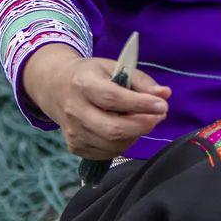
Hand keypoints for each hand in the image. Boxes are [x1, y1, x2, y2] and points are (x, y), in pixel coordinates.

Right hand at [22, 45, 170, 159]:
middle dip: (142, 125)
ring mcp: (73, 132)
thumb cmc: (91, 75)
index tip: (162, 105)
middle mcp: (74, 110)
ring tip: (143, 120)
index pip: (112, 98)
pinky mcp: (74, 147)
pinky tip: (127, 130)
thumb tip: (164, 94)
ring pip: (112, 144)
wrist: (56, 87)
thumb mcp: (114, 67)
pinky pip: (107, 153)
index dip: (139, 104)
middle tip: (159, 116)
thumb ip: (140, 81)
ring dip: (135, 135)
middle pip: (112, 128)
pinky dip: (123, 144)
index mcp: (83, 84)